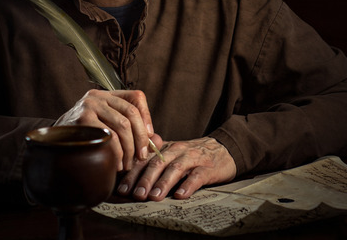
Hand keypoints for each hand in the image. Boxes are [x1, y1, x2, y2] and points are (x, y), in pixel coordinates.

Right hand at [54, 89, 154, 170]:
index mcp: (107, 95)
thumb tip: (158, 141)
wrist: (52, 143)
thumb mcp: (107, 128)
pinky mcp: (82, 120)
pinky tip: (116, 163)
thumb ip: (132, 131)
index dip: (147, 117)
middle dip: (141, 138)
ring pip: (122, 125)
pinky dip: (117, 152)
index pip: (136, 97)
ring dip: (129, 149)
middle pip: (131, 113)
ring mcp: (88, 106)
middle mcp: (97, 96)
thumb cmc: (83, 138)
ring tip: (127, 164)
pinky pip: (109, 136)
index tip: (150, 138)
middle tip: (141, 157)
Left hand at [116, 137, 236, 201]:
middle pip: (158, 164)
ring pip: (175, 169)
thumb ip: (152, 161)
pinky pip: (197, 176)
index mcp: (165, 148)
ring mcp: (193, 158)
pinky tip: (180, 195)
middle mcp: (176, 150)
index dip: (132, 174)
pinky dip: (188, 185)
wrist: (223, 148)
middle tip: (136, 194)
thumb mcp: (171, 154)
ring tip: (154, 197)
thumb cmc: (191, 156)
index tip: (122, 189)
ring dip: (163, 183)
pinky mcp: (208, 168)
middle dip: (145, 179)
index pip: (145, 160)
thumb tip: (127, 175)